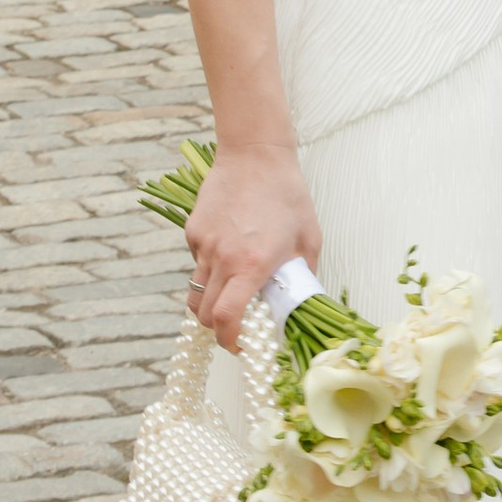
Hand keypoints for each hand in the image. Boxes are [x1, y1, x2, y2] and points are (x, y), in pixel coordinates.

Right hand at [184, 143, 321, 349]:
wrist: (256, 155)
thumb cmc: (288, 195)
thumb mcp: (308, 239)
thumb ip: (303, 276)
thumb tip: (300, 303)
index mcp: (252, 264)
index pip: (226, 318)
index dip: (229, 340)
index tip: (241, 346)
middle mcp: (222, 258)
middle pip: (203, 313)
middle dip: (217, 329)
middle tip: (235, 328)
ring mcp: (203, 244)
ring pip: (195, 291)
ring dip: (209, 303)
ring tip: (231, 294)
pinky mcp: (193, 231)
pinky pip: (196, 263)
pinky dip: (209, 270)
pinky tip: (229, 252)